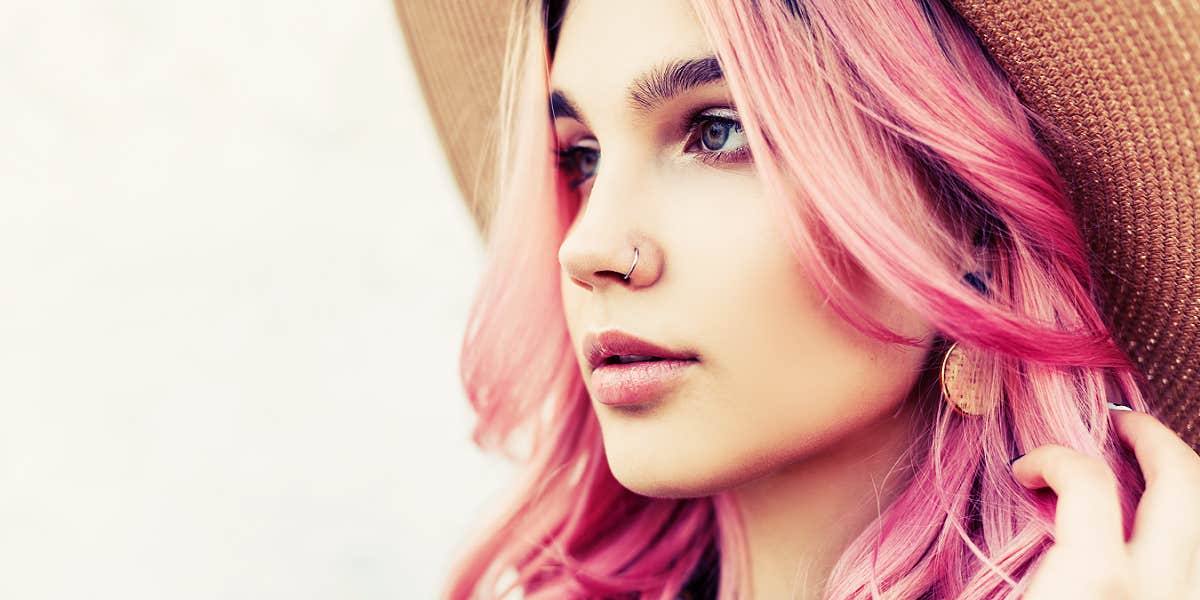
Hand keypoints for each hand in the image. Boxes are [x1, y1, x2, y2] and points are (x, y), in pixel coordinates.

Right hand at [1011, 407, 1199, 599]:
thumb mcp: (1001, 599)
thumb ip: (1017, 550)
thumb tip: (1017, 500)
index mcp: (1098, 582)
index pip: (1088, 483)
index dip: (1052, 458)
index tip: (1026, 468)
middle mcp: (1159, 589)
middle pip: (1181, 480)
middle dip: (1150, 435)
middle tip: (1117, 425)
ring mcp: (1187, 599)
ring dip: (1176, 476)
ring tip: (1141, 467)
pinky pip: (1198, 551)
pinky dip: (1182, 519)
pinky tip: (1150, 523)